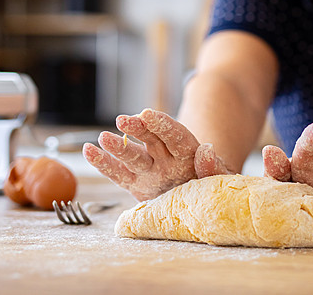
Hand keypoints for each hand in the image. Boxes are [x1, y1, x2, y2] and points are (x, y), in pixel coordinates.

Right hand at [83, 108, 228, 201]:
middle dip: (138, 129)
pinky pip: (119, 174)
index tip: (148, 114)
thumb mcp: (223, 178)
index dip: (162, 124)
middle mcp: (165, 158)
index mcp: (188, 153)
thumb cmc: (214, 185)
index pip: (175, 135)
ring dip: (118, 146)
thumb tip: (207, 150)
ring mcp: (150, 170)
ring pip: (133, 156)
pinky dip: (104, 164)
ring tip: (103, 137)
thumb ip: (215, 167)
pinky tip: (88, 151)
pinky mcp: (137, 184)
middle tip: (124, 120)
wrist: (204, 198)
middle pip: (151, 140)